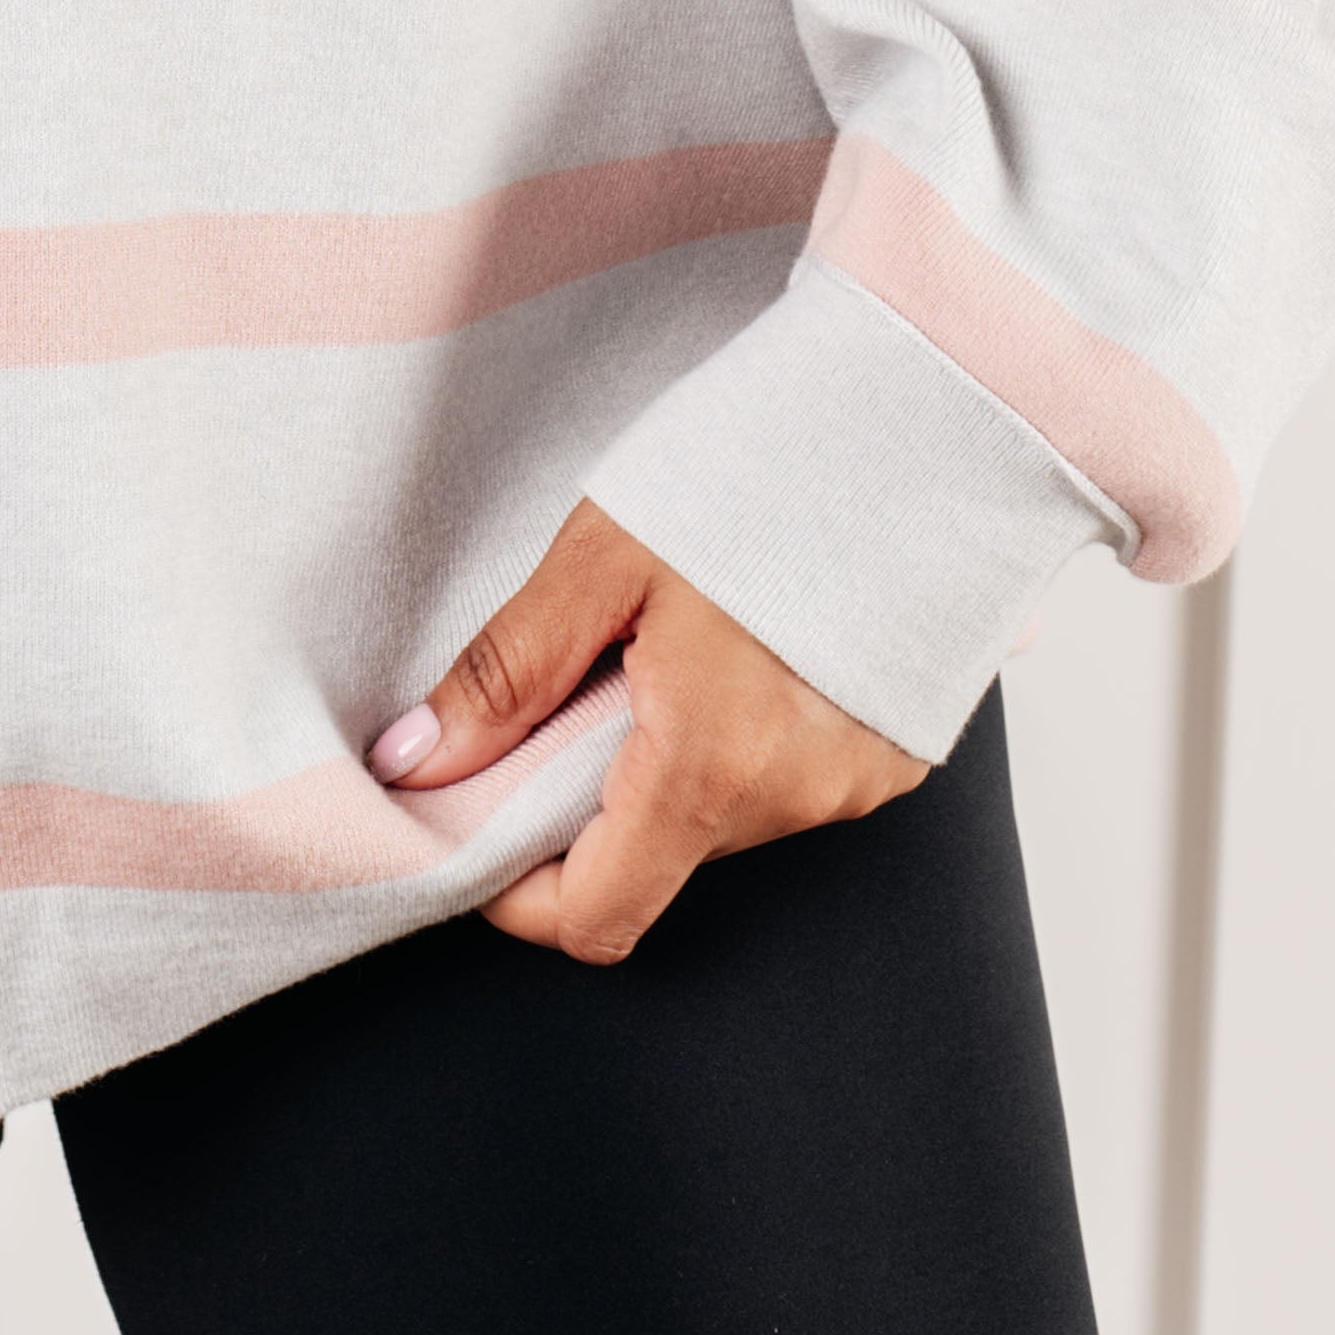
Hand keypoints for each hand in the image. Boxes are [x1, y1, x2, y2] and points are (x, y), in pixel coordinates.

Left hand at [368, 498, 922, 960]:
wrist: (921, 414)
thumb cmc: (761, 468)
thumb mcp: (604, 556)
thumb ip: (506, 673)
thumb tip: (413, 760)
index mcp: (713, 767)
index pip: (595, 920)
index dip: (516, 892)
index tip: (480, 820)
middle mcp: (794, 800)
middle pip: (652, 858)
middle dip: (587, 797)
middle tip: (569, 687)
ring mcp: (855, 785)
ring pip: (716, 816)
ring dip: (666, 759)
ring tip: (665, 642)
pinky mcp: (892, 754)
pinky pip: (785, 781)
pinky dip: (737, 739)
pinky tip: (737, 645)